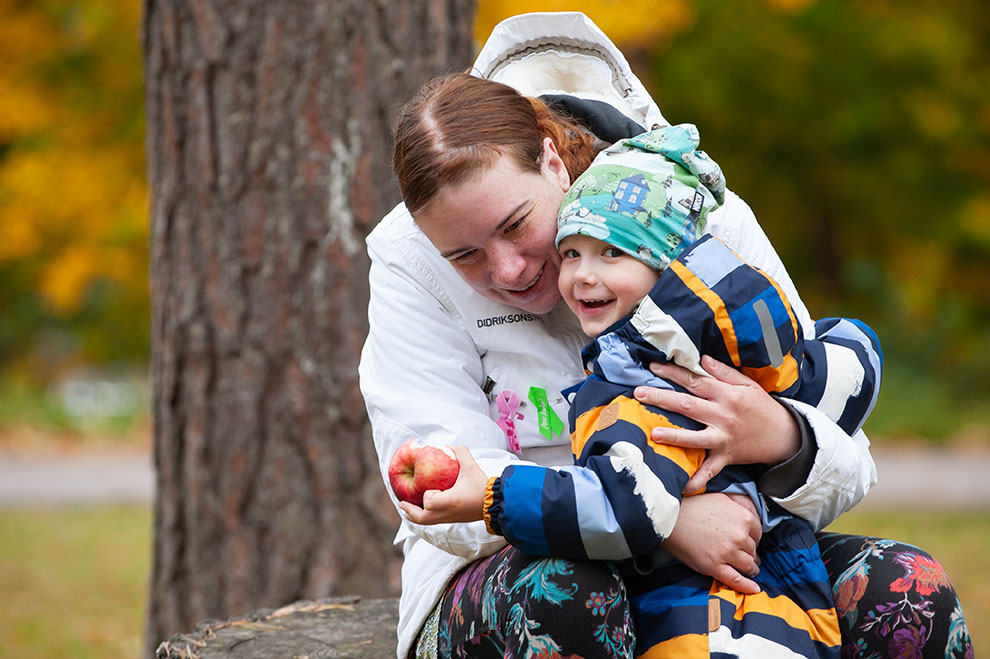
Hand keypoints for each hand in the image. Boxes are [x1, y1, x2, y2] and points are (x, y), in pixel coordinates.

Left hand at [399, 446, 489, 524]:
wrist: (496, 503)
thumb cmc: (482, 485)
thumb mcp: (471, 466)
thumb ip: (460, 453)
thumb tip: (448, 446)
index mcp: (450, 501)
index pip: (429, 501)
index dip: (427, 494)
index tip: (433, 488)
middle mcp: (447, 513)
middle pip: (422, 518)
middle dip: (410, 512)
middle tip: (401, 504)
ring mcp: (450, 519)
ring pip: (427, 523)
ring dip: (415, 516)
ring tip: (408, 510)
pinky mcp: (454, 521)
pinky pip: (434, 521)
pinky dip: (425, 517)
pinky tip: (424, 509)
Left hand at [634, 355, 799, 492]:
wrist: (785, 436)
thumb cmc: (762, 407)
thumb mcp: (747, 385)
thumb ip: (723, 372)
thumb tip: (701, 359)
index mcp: (727, 394)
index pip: (695, 380)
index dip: (672, 372)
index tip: (651, 367)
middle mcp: (723, 415)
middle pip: (688, 405)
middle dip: (662, 398)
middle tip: (639, 393)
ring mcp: (724, 438)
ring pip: (696, 437)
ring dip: (675, 436)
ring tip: (654, 433)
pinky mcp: (726, 456)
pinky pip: (710, 470)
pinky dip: (698, 479)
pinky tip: (682, 486)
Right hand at [663, 492, 762, 593]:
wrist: (669, 517)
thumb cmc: (692, 506)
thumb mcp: (721, 498)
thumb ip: (739, 507)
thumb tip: (749, 513)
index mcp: (743, 518)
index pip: (758, 534)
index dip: (754, 539)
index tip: (750, 542)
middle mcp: (739, 536)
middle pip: (753, 550)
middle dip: (751, 553)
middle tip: (748, 556)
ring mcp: (728, 552)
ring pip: (748, 565)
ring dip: (751, 569)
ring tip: (750, 570)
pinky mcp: (715, 566)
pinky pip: (736, 580)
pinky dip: (747, 586)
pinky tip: (754, 589)